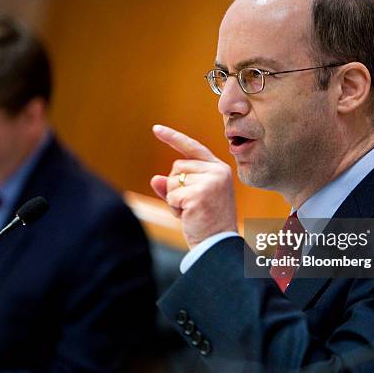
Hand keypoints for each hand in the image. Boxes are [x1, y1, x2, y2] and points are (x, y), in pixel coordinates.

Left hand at [150, 124, 236, 247]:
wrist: (217, 244)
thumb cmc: (205, 223)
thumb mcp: (188, 200)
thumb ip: (173, 187)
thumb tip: (155, 178)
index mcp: (218, 169)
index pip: (192, 148)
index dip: (173, 138)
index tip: (155, 129)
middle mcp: (217, 171)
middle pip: (177, 166)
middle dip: (175, 187)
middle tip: (191, 206)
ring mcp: (210, 181)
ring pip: (172, 180)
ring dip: (174, 198)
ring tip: (191, 211)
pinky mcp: (200, 193)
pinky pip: (172, 195)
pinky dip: (174, 207)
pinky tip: (189, 216)